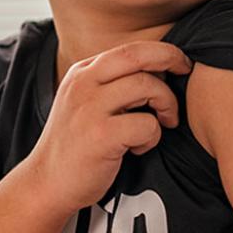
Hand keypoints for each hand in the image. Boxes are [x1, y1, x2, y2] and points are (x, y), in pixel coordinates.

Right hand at [28, 41, 193, 215]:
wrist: (46, 184)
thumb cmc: (75, 146)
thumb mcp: (85, 103)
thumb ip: (111, 85)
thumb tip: (158, 70)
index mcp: (82, 73)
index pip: (129, 49)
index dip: (161, 51)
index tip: (179, 62)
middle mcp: (83, 84)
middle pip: (138, 55)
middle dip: (171, 58)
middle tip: (186, 72)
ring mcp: (90, 108)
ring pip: (147, 86)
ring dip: (166, 104)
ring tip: (161, 124)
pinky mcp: (100, 136)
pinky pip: (147, 124)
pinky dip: (152, 136)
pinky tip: (137, 149)